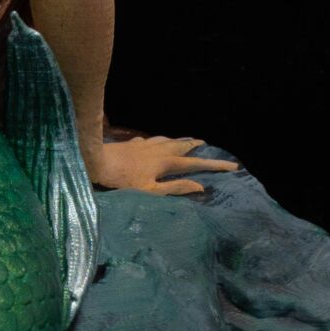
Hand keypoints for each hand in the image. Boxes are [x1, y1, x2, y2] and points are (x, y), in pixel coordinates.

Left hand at [90, 127, 238, 196]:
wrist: (97, 161)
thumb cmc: (123, 180)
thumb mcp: (151, 190)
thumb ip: (175, 187)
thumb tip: (200, 186)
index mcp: (166, 162)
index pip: (196, 163)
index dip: (215, 165)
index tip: (232, 166)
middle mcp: (160, 149)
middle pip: (184, 146)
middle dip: (197, 146)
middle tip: (206, 144)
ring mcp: (146, 144)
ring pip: (169, 140)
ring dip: (181, 141)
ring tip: (188, 141)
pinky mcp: (134, 143)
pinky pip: (154, 140)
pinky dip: (163, 141)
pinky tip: (157, 142)